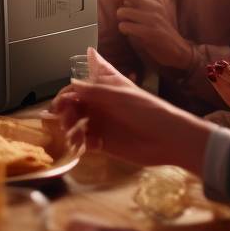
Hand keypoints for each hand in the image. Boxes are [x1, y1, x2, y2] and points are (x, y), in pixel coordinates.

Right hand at [51, 48, 210, 170]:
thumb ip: (93, 91)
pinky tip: (89, 146)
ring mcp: (102, 123)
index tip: (61, 103)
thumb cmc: (147, 111)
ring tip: (75, 137)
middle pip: (73, 105)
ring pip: (76, 124)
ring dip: (71, 129)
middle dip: (65, 112)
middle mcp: (101, 104)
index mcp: (105, 87)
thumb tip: (71, 84)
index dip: (67, 92)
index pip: (78, 86)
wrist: (168, 139)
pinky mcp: (104, 143)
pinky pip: (85, 141)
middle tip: (66, 122)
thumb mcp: (119, 96)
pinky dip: (82, 143)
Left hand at [105, 0, 192, 69]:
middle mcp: (154, 5)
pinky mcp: (150, 32)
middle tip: (120, 4)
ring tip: (128, 22)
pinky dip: (123, 29)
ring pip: (123, 11)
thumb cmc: (159, 28)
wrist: (177, 48)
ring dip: (121, 17)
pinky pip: (125, 26)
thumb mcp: (151, 9)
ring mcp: (152, 18)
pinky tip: (130, 31)